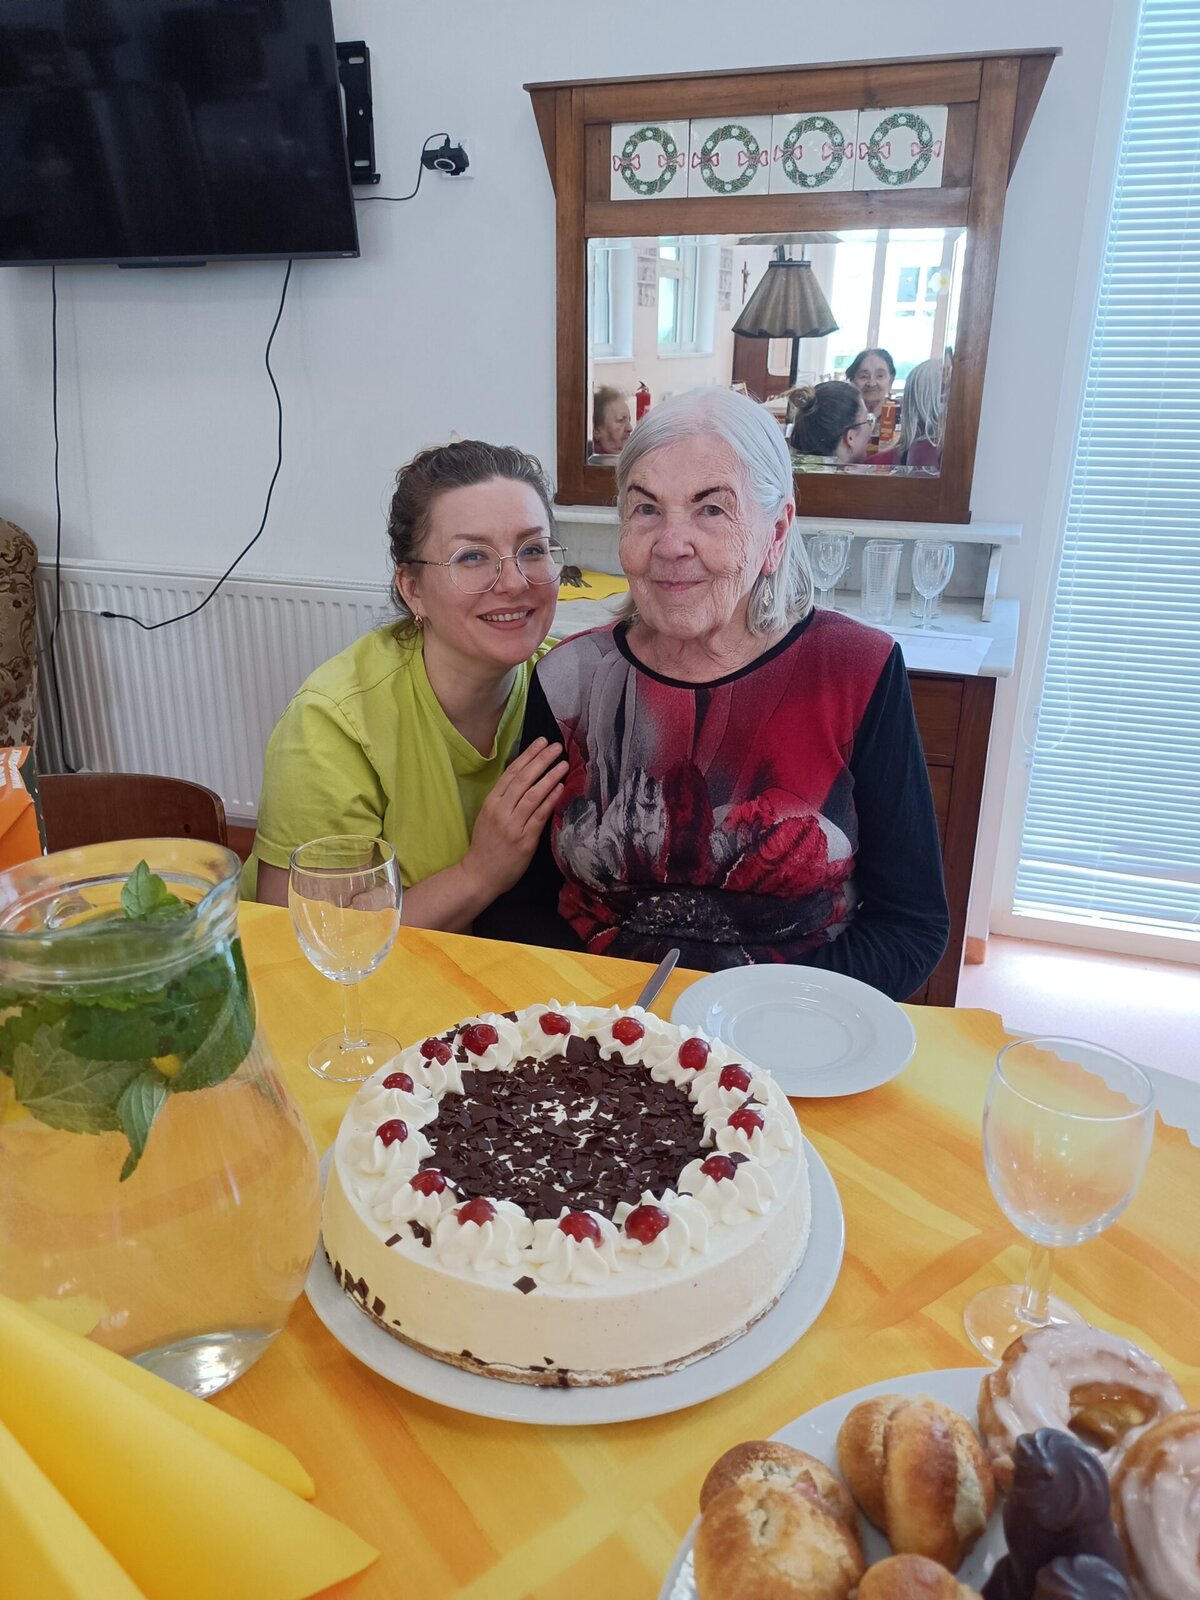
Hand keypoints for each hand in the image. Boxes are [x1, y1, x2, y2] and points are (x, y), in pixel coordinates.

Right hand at [462, 738, 568, 900]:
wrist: (479, 875)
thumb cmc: (486, 846)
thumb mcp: (489, 817)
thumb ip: (505, 799)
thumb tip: (526, 779)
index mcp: (491, 802)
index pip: (511, 773)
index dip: (527, 756)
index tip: (540, 742)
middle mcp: (501, 810)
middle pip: (523, 780)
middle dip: (540, 760)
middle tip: (555, 746)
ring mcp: (512, 825)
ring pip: (532, 795)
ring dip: (549, 777)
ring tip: (563, 764)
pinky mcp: (524, 840)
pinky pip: (539, 816)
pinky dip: (549, 800)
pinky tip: (559, 787)